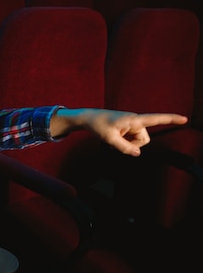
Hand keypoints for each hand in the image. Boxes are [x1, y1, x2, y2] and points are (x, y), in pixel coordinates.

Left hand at [52, 109, 187, 156]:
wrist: (88, 118)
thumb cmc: (97, 125)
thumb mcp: (108, 139)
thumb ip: (123, 147)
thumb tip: (137, 154)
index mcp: (134, 120)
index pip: (156, 119)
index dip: (171, 119)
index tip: (184, 119)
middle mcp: (135, 121)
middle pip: (144, 140)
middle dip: (132, 146)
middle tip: (115, 143)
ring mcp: (131, 124)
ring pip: (137, 142)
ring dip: (126, 144)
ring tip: (112, 140)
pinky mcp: (127, 128)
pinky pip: (131, 140)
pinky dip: (123, 143)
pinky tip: (113, 140)